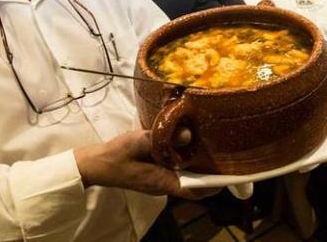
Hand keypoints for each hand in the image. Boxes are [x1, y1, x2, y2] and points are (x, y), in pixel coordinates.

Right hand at [75, 130, 210, 199]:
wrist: (96, 163)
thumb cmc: (117, 156)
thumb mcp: (138, 142)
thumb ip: (160, 138)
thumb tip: (187, 135)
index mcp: (163, 182)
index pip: (196, 190)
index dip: (214, 184)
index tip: (229, 173)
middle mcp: (165, 184)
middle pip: (194, 182)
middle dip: (209, 171)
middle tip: (223, 151)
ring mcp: (160, 179)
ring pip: (186, 174)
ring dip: (197, 163)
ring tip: (211, 144)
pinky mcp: (156, 172)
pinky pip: (176, 168)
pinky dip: (184, 159)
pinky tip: (187, 143)